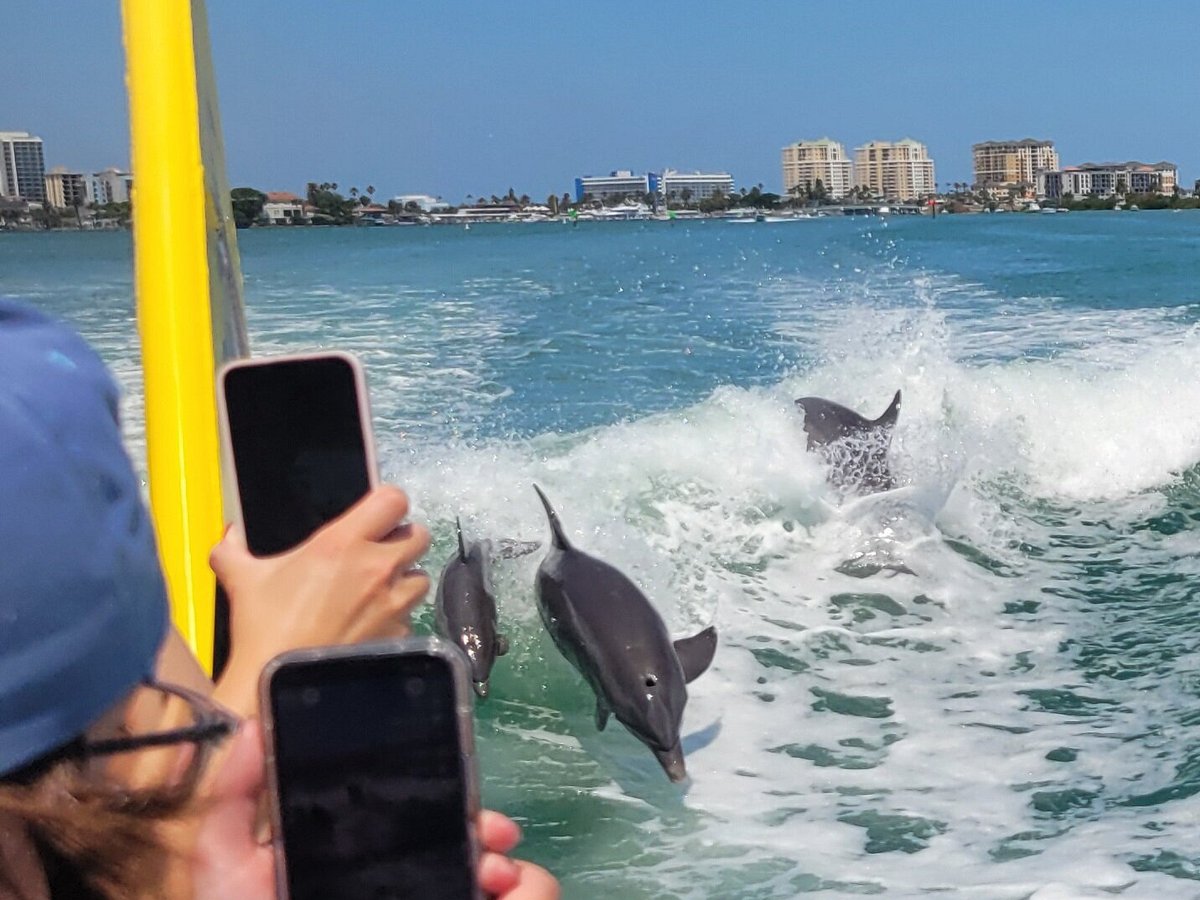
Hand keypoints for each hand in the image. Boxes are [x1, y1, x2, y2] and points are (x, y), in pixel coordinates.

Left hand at [190, 725, 559, 899]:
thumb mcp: (227, 869)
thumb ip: (235, 802)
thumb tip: (256, 725)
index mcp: (368, 858)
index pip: (425, 812)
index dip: (452, 793)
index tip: (461, 793)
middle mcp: (417, 880)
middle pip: (479, 839)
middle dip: (492, 829)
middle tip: (489, 837)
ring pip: (518, 877)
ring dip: (518, 871)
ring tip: (493, 879)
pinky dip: (529, 895)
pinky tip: (504, 897)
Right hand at [210, 485, 430, 714]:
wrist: (280, 683)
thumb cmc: (264, 628)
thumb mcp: (243, 579)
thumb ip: (233, 549)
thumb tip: (229, 534)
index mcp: (343, 543)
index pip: (394, 500)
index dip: (388, 504)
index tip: (376, 515)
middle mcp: (377, 567)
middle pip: (419, 535)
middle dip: (403, 540)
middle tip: (380, 553)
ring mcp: (393, 603)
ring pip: (420, 577)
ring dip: (405, 580)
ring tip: (378, 591)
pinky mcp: (400, 634)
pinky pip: (411, 617)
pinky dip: (398, 618)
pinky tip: (373, 626)